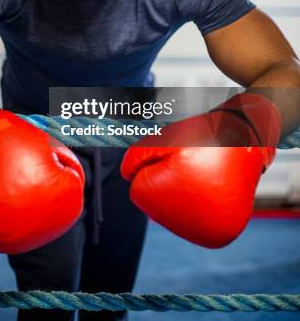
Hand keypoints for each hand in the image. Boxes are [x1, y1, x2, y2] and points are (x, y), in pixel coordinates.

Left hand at [121, 93, 280, 247]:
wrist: (245, 139)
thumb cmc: (201, 137)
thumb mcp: (161, 140)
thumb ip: (135, 159)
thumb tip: (128, 178)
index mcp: (166, 204)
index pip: (139, 189)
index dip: (155, 166)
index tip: (178, 156)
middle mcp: (189, 229)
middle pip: (156, 204)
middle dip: (167, 181)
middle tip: (192, 164)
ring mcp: (207, 236)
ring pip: (174, 212)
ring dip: (182, 192)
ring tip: (203, 174)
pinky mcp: (219, 236)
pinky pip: (193, 219)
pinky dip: (197, 202)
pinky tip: (211, 186)